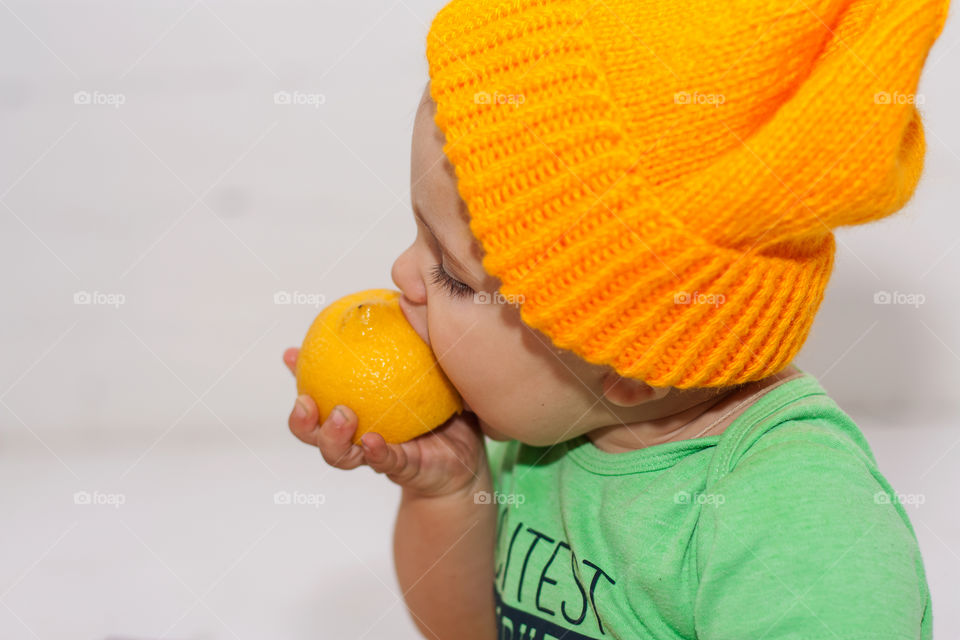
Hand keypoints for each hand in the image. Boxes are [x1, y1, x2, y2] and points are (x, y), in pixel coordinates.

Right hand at [283, 347, 488, 498]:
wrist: (470, 452)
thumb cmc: (444, 403)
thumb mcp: (426, 365)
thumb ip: (406, 339)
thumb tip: (396, 297)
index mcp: (358, 413)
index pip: (318, 399)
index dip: (300, 374)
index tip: (291, 354)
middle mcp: (360, 436)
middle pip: (316, 434)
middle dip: (303, 422)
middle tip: (307, 401)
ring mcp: (379, 456)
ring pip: (342, 455)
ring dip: (333, 439)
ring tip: (342, 416)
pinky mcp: (405, 468)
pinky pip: (387, 462)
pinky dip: (377, 453)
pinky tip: (373, 441)